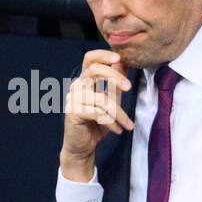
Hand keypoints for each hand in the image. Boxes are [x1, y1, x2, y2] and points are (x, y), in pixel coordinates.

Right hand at [60, 49, 133, 181]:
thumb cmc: (98, 123)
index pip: (89, 59)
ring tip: (128, 125)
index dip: (103, 55)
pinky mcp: (73, 113)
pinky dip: (111, 122)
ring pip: (101, 99)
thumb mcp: (111, 101)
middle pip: (93, 70)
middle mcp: (77, 87)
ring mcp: (73, 99)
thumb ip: (116, 84)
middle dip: (114, 76)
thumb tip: (123, 62)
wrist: (83, 146)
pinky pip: (97, 113)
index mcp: (85, 81)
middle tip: (129, 87)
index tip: (119, 57)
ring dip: (119, 113)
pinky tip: (118, 130)